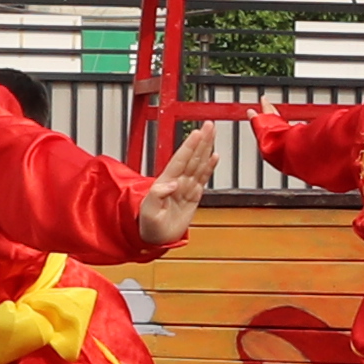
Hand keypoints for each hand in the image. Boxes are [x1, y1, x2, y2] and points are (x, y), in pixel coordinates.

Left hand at [130, 120, 229, 253]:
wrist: (156, 238)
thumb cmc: (150, 225)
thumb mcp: (149, 211)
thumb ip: (158, 195)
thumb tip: (172, 183)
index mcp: (166, 182)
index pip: (180, 160)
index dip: (188, 147)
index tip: (196, 133)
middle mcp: (177, 181)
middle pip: (192, 157)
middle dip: (201, 140)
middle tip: (209, 125)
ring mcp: (186, 187)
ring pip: (198, 164)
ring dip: (206, 148)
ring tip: (212, 133)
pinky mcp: (193, 196)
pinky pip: (203, 178)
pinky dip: (209, 167)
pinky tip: (215, 156)